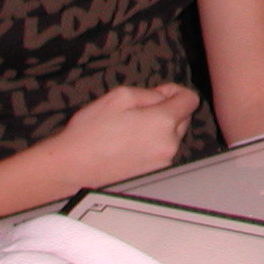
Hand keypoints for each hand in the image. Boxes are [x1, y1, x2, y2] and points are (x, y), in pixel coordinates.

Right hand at [49, 83, 198, 186]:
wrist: (72, 166)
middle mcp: (169, 145)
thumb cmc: (91, 131)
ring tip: (128, 127)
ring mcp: (162, 161)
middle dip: (166, 109)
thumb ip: (150, 93)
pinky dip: (151, 142)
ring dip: (158, 127)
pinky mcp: (154, 172)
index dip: (176, 91)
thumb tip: (164, 96)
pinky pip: (161, 149)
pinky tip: (128, 141)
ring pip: (172, 135)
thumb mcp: (120, 96)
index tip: (160, 92)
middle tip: (137, 109)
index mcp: (163, 123)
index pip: (190, 100)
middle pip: (183, 118)